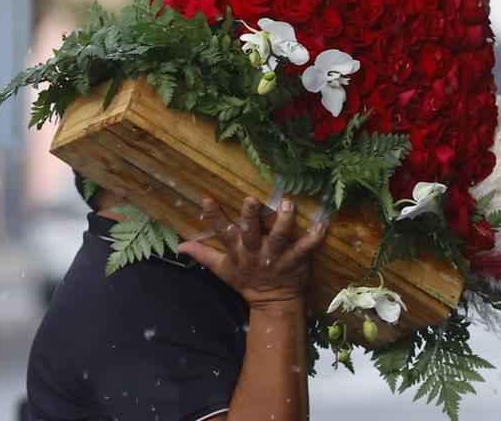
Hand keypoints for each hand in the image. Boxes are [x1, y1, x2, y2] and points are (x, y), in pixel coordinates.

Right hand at [177, 196, 326, 308]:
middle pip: (251, 233)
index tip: (207, 200)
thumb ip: (203, 254)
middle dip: (250, 217)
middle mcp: (255, 253)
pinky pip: (305, 249)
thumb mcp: (222, 269)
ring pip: (279, 238)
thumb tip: (180, 246)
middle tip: (251, 199)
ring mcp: (276, 258)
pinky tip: (320, 226)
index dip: (214, 217)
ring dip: (284, 221)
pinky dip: (313, 238)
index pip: (222, 233)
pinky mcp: (295, 262)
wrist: (273, 303)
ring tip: (288, 204)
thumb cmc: (247, 281)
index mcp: (237, 252)